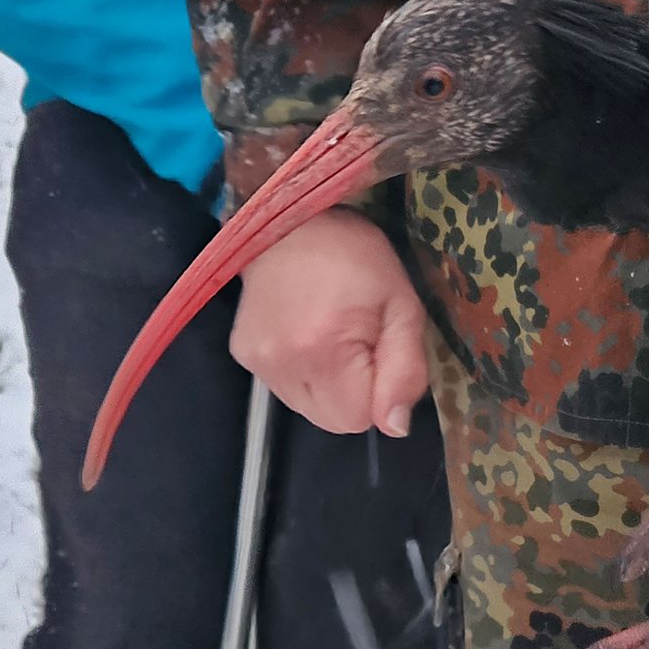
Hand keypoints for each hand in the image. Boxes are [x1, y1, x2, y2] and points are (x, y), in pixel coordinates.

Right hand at [229, 206, 429, 436]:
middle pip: (334, 421)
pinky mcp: (244, 355)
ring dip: (330, 386)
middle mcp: (282, 366)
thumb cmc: (356, 256)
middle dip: (356, 394)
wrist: (291, 221)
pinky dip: (305, 374)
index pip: (360, 420)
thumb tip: (396, 427)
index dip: (379, 393)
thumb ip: (405, 369)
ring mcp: (257, 363)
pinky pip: (287, 389)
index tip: (379, 352)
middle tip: (360, 343)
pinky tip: (308, 334)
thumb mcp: (402, 305)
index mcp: (324, 352)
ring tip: (332, 336)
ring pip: (310, 409)